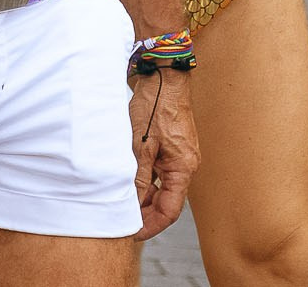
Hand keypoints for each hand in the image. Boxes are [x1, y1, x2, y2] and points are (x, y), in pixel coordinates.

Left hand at [129, 67, 198, 238]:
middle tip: (124, 220)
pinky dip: (146, 179)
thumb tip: (131, 204)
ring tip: (123, 202)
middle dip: (146, 213)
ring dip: (144, 196)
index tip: (134, 233)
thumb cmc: (155, 105)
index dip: (152, 225)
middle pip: (167, 200)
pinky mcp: (170, 145)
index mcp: (183, 168)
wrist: (162, 75)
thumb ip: (137, 177)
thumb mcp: (141, 145)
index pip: (170, 210)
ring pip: (161, 186)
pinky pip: (159, 171)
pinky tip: (129, 180)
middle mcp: (184, 164)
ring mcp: (178, 155)